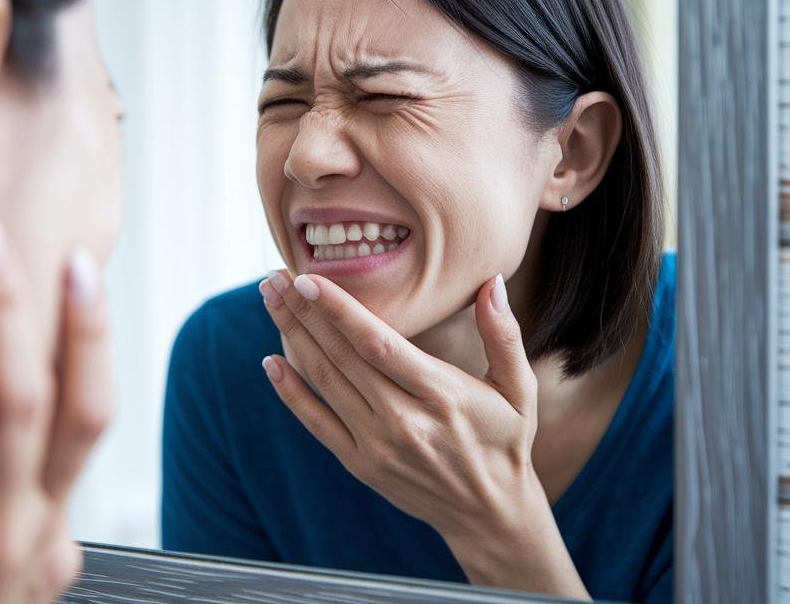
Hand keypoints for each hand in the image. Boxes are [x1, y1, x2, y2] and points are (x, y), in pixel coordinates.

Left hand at [257, 271, 586, 597]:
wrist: (489, 514)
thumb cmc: (504, 441)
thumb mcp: (519, 389)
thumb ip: (503, 334)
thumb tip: (492, 282)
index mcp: (441, 394)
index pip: (377, 343)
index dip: (338, 310)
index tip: (309, 278)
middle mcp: (404, 420)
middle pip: (341, 357)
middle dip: (304, 312)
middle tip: (276, 276)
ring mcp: (377, 445)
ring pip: (324, 382)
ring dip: (292, 338)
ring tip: (271, 300)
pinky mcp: (360, 464)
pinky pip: (316, 423)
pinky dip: (290, 392)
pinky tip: (270, 362)